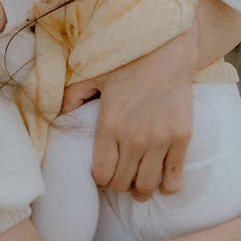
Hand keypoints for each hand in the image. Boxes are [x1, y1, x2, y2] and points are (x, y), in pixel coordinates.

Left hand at [62, 35, 195, 201]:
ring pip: (147, 185)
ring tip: (138, 188)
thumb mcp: (92, 75)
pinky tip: (162, 185)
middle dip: (119, 185)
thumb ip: (72, 97)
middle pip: (123, 183)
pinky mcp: (181, 137)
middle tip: (120, 178)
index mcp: (110, 124)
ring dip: (141, 191)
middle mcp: (134, 137)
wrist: (167, 50)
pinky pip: (174, 176)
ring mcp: (160, 139)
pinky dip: (167, 186)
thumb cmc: (127, 61)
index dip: (100, 178)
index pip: (101, 173)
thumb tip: (59, 115)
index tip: (103, 173)